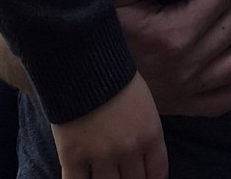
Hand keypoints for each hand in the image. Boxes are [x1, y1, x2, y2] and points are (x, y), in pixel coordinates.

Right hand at [50, 74, 164, 178]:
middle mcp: (129, 150)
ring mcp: (101, 156)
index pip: (157, 173)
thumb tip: (141, 155)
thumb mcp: (143, 103)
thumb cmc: (115, 76)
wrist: (83, 63)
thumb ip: (145, 132)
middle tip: (122, 175)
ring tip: (102, 175)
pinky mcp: (73, 158)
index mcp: (150, 135)